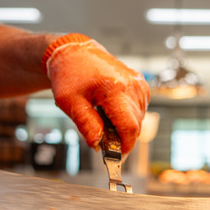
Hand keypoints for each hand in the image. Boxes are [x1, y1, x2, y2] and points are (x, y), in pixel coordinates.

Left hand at [43, 34, 149, 153]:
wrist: (75, 52)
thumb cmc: (70, 75)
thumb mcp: (69, 102)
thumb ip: (86, 125)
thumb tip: (98, 145)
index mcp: (115, 89)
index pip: (130, 127)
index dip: (125, 146)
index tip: (115, 157)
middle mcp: (132, 85)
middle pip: (136, 125)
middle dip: (121, 137)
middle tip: (101, 138)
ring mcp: (139, 83)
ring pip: (140, 118)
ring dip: (124, 126)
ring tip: (102, 118)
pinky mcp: (140, 84)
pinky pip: (140, 109)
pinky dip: (128, 115)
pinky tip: (111, 111)